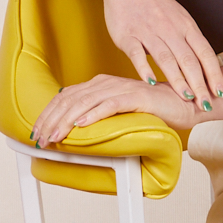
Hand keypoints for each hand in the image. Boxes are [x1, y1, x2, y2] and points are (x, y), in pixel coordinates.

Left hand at [31, 74, 198, 146]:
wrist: (185, 103)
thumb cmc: (154, 110)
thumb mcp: (120, 111)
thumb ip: (100, 112)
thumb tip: (75, 127)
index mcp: (100, 84)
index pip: (65, 96)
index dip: (48, 114)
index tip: (37, 132)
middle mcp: (106, 83)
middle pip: (70, 99)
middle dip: (51, 120)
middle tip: (40, 139)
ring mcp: (121, 88)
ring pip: (85, 103)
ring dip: (66, 121)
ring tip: (54, 137)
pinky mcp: (136, 97)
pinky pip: (110, 105)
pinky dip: (93, 115)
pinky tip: (81, 125)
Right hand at [98, 0, 222, 104]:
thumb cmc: (155, 4)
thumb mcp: (179, 18)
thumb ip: (190, 41)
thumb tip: (206, 67)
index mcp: (186, 26)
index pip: (205, 53)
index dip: (214, 73)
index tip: (222, 92)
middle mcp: (170, 29)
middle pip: (189, 60)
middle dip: (200, 84)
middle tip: (207, 104)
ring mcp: (149, 31)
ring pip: (166, 58)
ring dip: (178, 80)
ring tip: (187, 98)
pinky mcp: (128, 35)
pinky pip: (137, 53)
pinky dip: (144, 68)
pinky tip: (151, 82)